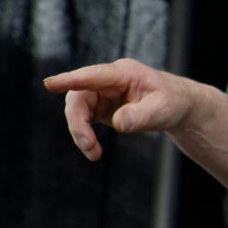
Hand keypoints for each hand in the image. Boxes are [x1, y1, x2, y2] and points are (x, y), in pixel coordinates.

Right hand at [43, 58, 194, 160]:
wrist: (177, 105)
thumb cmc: (171, 102)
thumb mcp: (161, 110)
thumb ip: (139, 116)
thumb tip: (117, 124)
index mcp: (123, 73)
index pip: (93, 75)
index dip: (71, 80)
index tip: (50, 84)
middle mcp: (108, 81)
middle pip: (79, 96)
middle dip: (78, 123)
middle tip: (89, 147)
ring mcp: (102, 93)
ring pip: (78, 110)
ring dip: (81, 133)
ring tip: (94, 154)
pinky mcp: (101, 107)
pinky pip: (84, 119)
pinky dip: (85, 135)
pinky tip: (94, 150)